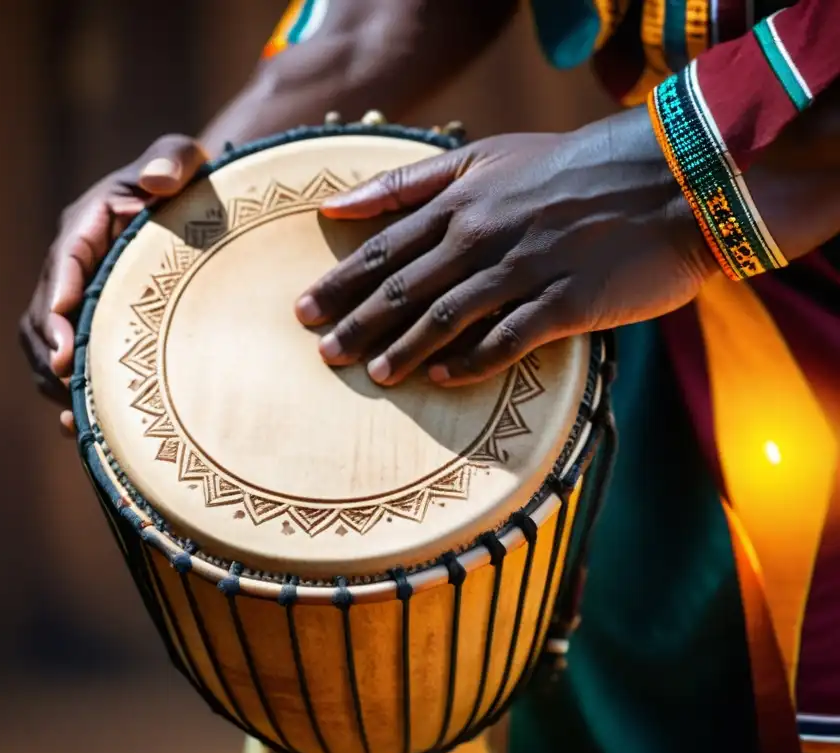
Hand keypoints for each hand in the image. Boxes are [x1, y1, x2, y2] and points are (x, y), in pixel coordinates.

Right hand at [19, 135, 207, 434]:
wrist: (196, 209)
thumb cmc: (190, 181)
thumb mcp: (185, 157)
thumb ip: (174, 158)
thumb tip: (156, 179)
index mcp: (86, 225)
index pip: (63, 261)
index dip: (58, 297)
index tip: (60, 333)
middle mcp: (71, 265)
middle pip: (42, 312)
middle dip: (49, 349)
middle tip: (67, 382)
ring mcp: (75, 300)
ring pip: (44, 345)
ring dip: (54, 380)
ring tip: (75, 413)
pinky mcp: (87, 329)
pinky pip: (64, 365)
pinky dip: (69, 393)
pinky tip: (84, 426)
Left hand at [294, 108, 718, 386]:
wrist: (668, 178)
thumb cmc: (571, 166)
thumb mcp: (486, 155)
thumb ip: (411, 183)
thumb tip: (339, 203)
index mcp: (461, 203)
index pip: (383, 249)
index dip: (340, 283)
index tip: (303, 310)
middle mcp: (481, 237)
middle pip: (403, 288)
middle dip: (356, 322)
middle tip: (323, 353)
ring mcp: (523, 270)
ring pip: (445, 318)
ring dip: (403, 349)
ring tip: (373, 375)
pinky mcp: (564, 303)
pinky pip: (505, 340)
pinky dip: (470, 361)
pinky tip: (442, 378)